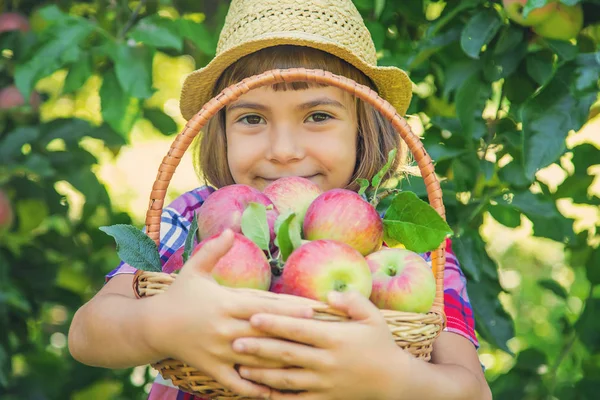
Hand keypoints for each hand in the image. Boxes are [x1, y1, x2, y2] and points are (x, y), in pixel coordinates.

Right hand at [146, 229, 313, 398]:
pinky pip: (237, 383)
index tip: (313, 310)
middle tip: (321, 336)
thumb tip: (230, 229)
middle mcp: (225, 329)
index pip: (263, 307)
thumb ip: (214, 251)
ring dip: (282, 363)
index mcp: (225, 304)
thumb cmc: (179, 295)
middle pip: (266, 333)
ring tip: (309, 364)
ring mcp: (219, 352)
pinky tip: (275, 392)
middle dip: (294, 335)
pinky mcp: (213, 369)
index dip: (288, 309)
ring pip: (257, 360)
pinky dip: (255, 389)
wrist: (153, 326)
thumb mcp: (195, 270)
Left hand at [232, 290, 410, 399]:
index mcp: (335, 338)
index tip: (253, 318)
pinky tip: (260, 392)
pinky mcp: (325, 399)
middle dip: (259, 348)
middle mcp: (327, 361)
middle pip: (287, 354)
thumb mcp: (373, 317)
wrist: (394, 381)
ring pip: (287, 379)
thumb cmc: (381, 344)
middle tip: (235, 343)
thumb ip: (352, 301)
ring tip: (240, 367)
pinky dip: (277, 398)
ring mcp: (324, 383)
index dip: (275, 323)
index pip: (299, 329)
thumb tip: (328, 294)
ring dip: (262, 374)